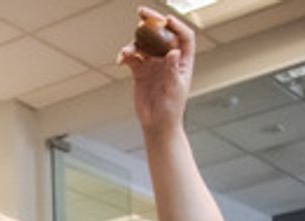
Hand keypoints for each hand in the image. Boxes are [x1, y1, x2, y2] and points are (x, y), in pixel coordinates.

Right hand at [117, 6, 194, 132]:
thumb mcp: (174, 88)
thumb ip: (172, 69)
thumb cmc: (171, 109)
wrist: (156, 124)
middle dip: (151, 21)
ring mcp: (153, 63)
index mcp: (182, 60)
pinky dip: (125, 56)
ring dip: (133, 43)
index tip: (165, 20)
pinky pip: (132, 58)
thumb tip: (172, 52)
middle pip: (161, 34)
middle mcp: (168, 58)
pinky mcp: (140, 71)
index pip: (183, 36)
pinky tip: (121, 60)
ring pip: (143, 44)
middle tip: (140, 12)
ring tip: (126, 51)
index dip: (176, 25)